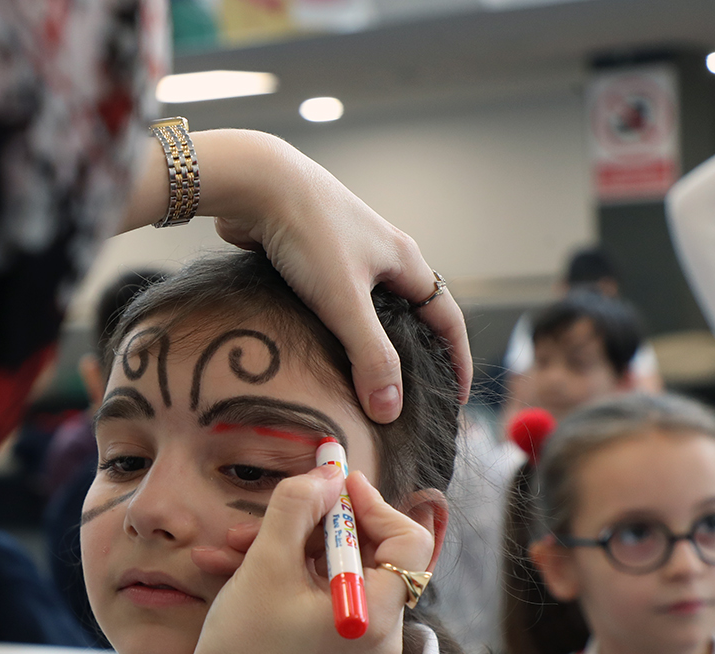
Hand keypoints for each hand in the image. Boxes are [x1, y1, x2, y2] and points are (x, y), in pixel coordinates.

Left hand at [119, 130, 471, 421]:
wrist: (257, 182)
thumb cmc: (308, 233)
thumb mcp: (345, 301)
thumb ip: (369, 356)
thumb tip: (390, 411)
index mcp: (405, 261)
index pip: (447, 318)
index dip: (457, 359)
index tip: (456, 399)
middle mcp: (381, 254)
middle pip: (412, 312)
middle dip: (417, 353)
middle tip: (411, 395)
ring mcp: (346, 253)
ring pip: (370, 307)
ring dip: (372, 341)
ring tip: (365, 381)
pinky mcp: (311, 256)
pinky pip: (334, 301)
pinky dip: (336, 328)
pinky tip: (319, 350)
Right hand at [184, 464, 435, 653]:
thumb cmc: (242, 648)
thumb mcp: (265, 564)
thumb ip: (298, 505)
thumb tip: (329, 472)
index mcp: (377, 615)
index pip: (407, 539)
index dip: (371, 503)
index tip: (332, 484)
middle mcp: (385, 634)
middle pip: (373, 553)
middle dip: (319, 525)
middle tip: (278, 511)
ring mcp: (367, 647)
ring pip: (344, 572)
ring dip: (295, 548)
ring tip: (237, 543)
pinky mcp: (346, 652)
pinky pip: (332, 596)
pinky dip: (296, 577)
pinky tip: (243, 566)